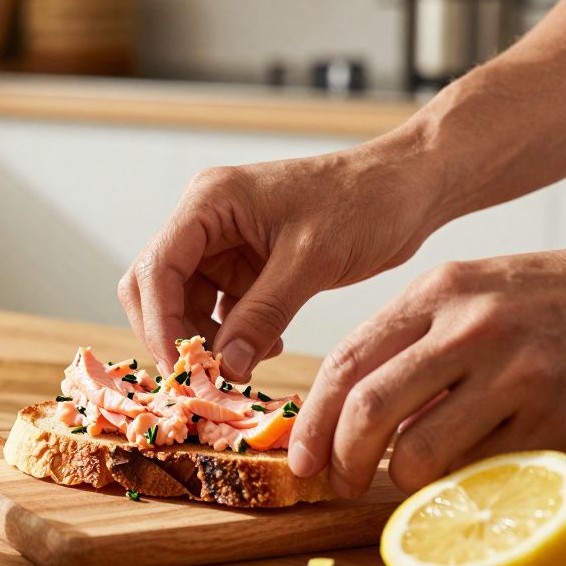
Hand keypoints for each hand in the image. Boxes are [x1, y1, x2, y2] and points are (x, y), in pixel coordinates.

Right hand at [118, 131, 445, 378]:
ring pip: (186, 303)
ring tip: (246, 362)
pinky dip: (234, 335)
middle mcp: (207, 220)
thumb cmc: (364, 203)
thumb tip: (225, 367)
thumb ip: (263, 314)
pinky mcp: (247, 264)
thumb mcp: (311, 261)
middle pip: (156, 286)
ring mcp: (225, 243)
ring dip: (208, 339)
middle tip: (203, 376)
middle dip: (174, 333)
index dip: (160, 322)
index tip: (182, 368)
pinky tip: (269, 346)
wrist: (409, 188)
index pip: (157, 266)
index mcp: (210, 202)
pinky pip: (221, 309)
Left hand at [290, 223, 565, 496]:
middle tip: (337, 481)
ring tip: (400, 480)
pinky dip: (454, 484)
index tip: (303, 452)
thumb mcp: (474, 290)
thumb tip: (353, 404)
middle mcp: (469, 327)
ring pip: (418, 449)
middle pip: (368, 407)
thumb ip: (415, 338)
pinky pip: (479, 469)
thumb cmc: (553, 296)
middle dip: (339, 457)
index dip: (314, 416)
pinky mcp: (556, 417)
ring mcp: (515, 373)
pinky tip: (455, 478)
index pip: (347, 360)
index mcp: (438, 291)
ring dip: (396, 479)